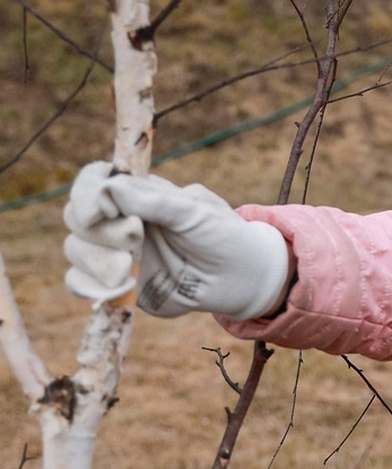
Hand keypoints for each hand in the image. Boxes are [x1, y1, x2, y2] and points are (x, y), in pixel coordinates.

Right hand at [63, 161, 291, 320]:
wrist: (239, 276)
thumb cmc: (221, 235)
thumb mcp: (195, 212)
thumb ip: (155, 202)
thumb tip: (109, 187)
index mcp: (138, 194)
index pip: (93, 181)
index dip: (86, 192)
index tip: (101, 209)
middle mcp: (120, 220)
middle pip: (77, 217)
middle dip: (102, 230)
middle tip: (136, 238)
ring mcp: (115, 252)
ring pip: (76, 249)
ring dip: (97, 260)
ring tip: (131, 268)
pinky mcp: (117, 282)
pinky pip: (80, 283)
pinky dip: (88, 285)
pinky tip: (117, 286)